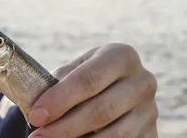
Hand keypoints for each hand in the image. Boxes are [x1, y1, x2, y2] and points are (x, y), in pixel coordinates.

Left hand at [28, 44, 158, 137]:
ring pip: (114, 135)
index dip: (61, 98)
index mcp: (122, 56)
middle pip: (102, 109)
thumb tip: (35, 103)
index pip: (90, 78)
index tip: (36, 115)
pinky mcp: (152, 134)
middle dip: (65, 126)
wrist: (113, 94)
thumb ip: (58, 83)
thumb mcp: (74, 73)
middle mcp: (143, 81)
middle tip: (38, 137)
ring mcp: (150, 110)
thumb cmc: (85, 83)